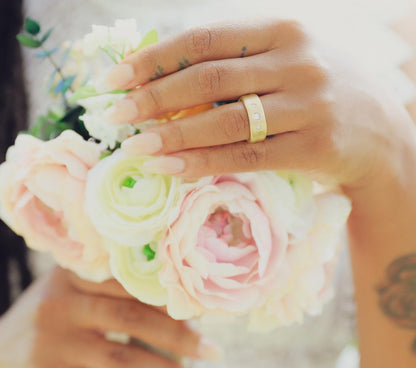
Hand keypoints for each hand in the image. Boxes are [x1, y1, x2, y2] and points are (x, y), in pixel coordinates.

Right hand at [0, 268, 221, 367]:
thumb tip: (174, 300)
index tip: (199, 310)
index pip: (129, 282)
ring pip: (118, 357)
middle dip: (175, 334)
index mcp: (73, 274)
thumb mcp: (73, 290)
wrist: (0, 349)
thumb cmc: (51, 315)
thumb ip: (110, 288)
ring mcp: (50, 342)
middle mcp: (60, 303)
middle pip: (129, 317)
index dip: (166, 298)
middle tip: (211, 349)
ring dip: (160, 366)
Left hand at [102, 19, 415, 189]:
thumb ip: (234, 62)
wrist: (382, 131)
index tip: (116, 77)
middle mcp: (299, 61)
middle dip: (155, 98)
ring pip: (226, 121)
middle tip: (117, 115)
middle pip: (210, 80)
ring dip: (174, 135)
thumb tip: (163, 78)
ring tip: (136, 146)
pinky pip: (247, 156)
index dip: (155, 59)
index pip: (205, 39)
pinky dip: (204, 163)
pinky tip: (171, 168)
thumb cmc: (319, 91)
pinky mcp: (316, 146)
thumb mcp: (284, 60)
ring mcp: (310, 105)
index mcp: (284, 30)